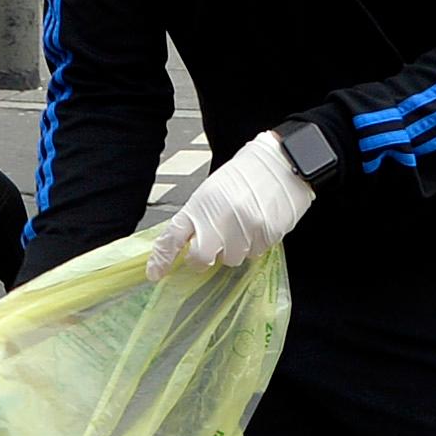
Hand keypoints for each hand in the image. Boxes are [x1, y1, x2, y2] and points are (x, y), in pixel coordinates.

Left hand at [146, 132, 317, 278]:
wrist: (280, 163)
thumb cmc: (244, 176)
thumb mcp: (211, 191)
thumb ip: (197, 218)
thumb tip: (185, 244)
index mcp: (200, 204)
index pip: (173, 236)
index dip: (162, 258)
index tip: (155, 272)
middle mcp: (219, 217)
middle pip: (200, 258)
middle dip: (203, 259)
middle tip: (212, 248)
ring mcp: (243, 227)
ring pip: (231, 259)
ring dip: (234, 249)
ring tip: (243, 225)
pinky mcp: (265, 234)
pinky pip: (254, 253)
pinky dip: (254, 244)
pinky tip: (259, 224)